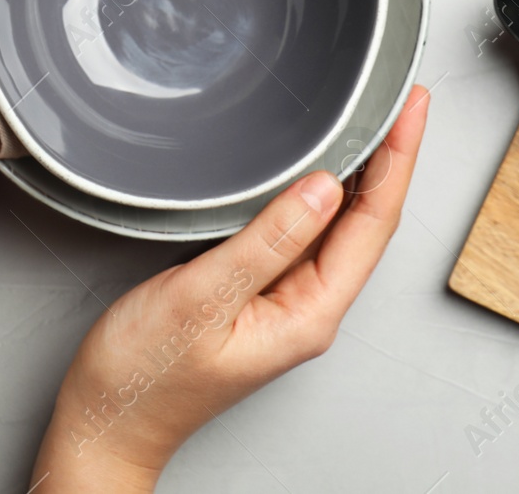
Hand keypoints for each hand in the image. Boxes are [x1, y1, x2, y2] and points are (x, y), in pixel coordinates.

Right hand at [31, 87, 429, 491]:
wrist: (107, 420)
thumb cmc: (144, 376)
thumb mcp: (202, 298)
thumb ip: (265, 242)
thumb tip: (322, 188)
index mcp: (308, 315)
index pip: (372, 225)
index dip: (397, 160)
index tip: (411, 109)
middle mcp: (307, 309)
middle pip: (366, 223)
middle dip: (390, 157)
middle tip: (404, 99)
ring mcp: (284, 301)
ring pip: (336, 227)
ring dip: (359, 172)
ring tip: (377, 120)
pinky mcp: (258, 293)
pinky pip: (301, 234)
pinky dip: (317, 193)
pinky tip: (318, 168)